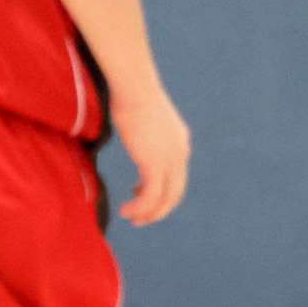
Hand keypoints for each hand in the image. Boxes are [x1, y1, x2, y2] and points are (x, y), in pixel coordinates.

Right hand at [113, 89, 189, 224]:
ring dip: (147, 213)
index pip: (177, 175)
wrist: (134, 88)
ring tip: (131, 218)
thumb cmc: (132, 94)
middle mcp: (180, 152)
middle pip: (175, 193)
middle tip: (140, 218)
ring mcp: (170, 160)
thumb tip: (133, 126)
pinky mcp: (155, 164)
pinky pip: (150, 197)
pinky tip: (127, 210)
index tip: (139, 192)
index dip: (162, 190)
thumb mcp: (145, 115)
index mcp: (180, 142)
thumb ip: (145, 129)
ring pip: (164, 199)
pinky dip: (140, 208)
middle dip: (158, 209)